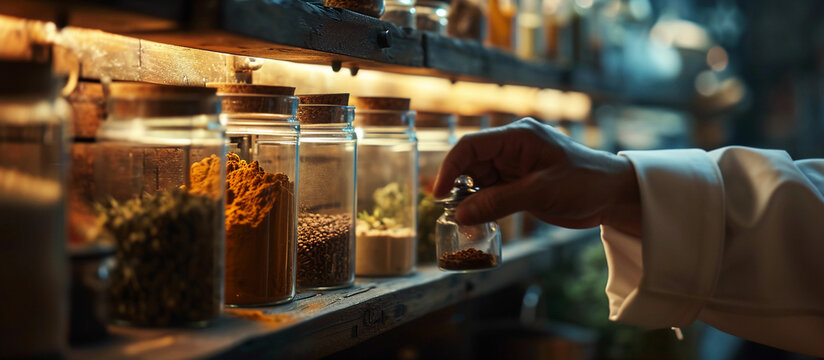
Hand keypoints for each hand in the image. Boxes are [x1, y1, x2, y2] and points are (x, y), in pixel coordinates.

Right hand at [433, 118, 641, 236]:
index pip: (471, 146)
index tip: (438, 194)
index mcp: (517, 137)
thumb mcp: (540, 193)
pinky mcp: (519, 181)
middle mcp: (512, 147)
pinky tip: (479, 220)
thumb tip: (461, 214)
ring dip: (470, 199)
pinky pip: (492, 191)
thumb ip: (498, 202)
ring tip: (464, 221)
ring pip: (479, 180)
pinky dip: (483, 205)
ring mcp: (515, 165)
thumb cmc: (585, 183)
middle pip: (471, 163)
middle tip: (449, 213)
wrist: (614, 194)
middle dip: (458, 187)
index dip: (450, 168)